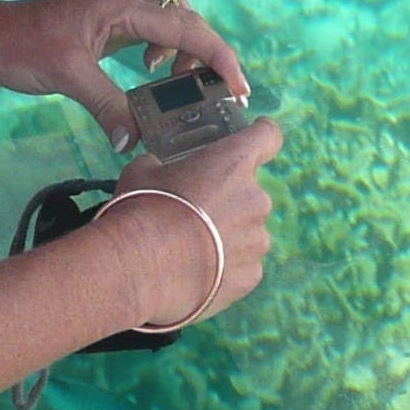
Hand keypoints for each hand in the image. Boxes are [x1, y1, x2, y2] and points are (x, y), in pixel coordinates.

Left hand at [0, 0, 249, 153]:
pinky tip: (149, 76)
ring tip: (185, 87)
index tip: (238, 87)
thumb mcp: (66, 77)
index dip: (218, 57)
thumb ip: (107, 106)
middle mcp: (123, 5)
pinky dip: (160, 55)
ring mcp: (113, 15)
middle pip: (185, 23)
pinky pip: (147, 36)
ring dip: (185, 55)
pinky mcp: (102, 29)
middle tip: (222, 94)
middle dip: (208, 56)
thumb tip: (134, 141)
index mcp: (120, 8)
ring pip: (168, 27)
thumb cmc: (17, 48)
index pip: (185, 29)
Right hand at [104, 121, 282, 328]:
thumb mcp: (143, 172)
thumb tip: (158, 171)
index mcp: (234, 162)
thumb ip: (163, 166)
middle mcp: (255, 198)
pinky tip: (195, 271)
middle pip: (248, 193)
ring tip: (189, 248)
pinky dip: (224, 268)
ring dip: (225, 235)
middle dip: (225, 200)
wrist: (142, 267)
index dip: (262, 134)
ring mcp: (257, 239)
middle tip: (192, 213)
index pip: (267, 136)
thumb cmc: (144, 210)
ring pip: (246, 232)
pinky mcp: (251, 275)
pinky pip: (241, 265)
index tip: (257, 135)